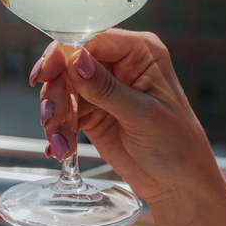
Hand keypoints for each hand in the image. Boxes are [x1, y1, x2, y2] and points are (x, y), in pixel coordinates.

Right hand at [31, 30, 225, 225]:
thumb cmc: (177, 146)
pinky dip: (58, 131)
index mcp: (139, 52)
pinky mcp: (91, 111)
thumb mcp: (143, 115)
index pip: (92, 39)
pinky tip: (60, 149)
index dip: (65, 52)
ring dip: (55, 116)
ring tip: (60, 143)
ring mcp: (102, 87)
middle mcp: (118, 64)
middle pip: (69, 62)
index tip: (46, 74)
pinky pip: (63, 112)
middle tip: (50, 118)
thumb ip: (106, 88)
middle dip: (56, 91)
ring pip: (61, 88)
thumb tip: (76, 59)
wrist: (179, 186)